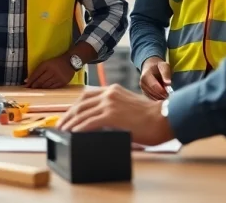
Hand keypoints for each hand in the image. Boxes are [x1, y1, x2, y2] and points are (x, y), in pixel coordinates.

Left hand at [24, 55, 75, 88]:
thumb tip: (27, 80)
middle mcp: (52, 71)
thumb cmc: (55, 62)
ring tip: (36, 90)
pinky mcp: (63, 82)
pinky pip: (53, 88)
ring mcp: (58, 77)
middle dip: (34, 85)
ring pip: (46, 85)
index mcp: (47, 65)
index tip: (25, 84)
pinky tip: (44, 90)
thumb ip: (37, 70)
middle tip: (29, 89)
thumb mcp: (46, 63)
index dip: (30, 80)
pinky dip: (47, 89)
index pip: (36, 74)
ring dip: (40, 88)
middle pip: (40, 81)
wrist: (70, 61)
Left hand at [57, 85, 174, 145]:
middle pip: (80, 104)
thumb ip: (114, 110)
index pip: (86, 96)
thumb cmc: (151, 117)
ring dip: (70, 124)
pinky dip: (78, 129)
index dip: (74, 107)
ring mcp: (109, 103)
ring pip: (82, 113)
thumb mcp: (128, 106)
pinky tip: (73, 135)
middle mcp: (109, 93)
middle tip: (60, 126)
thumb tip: (99, 124)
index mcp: (112, 90)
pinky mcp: (111, 115)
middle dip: (68, 116)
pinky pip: (88, 122)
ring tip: (63, 132)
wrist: (165, 118)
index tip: (67, 116)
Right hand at [139, 56, 171, 100]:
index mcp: (146, 75)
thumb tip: (168, 83)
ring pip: (151, 97)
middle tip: (168, 96)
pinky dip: (156, 99)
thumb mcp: (164, 66)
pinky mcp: (143, 91)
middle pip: (152, 92)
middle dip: (161, 95)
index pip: (154, 86)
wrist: (150, 67)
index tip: (168, 93)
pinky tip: (161, 97)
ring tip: (165, 96)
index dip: (162, 91)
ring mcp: (142, 87)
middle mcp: (142, 82)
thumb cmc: (159, 67)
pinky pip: (150, 98)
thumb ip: (166, 73)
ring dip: (159, 98)